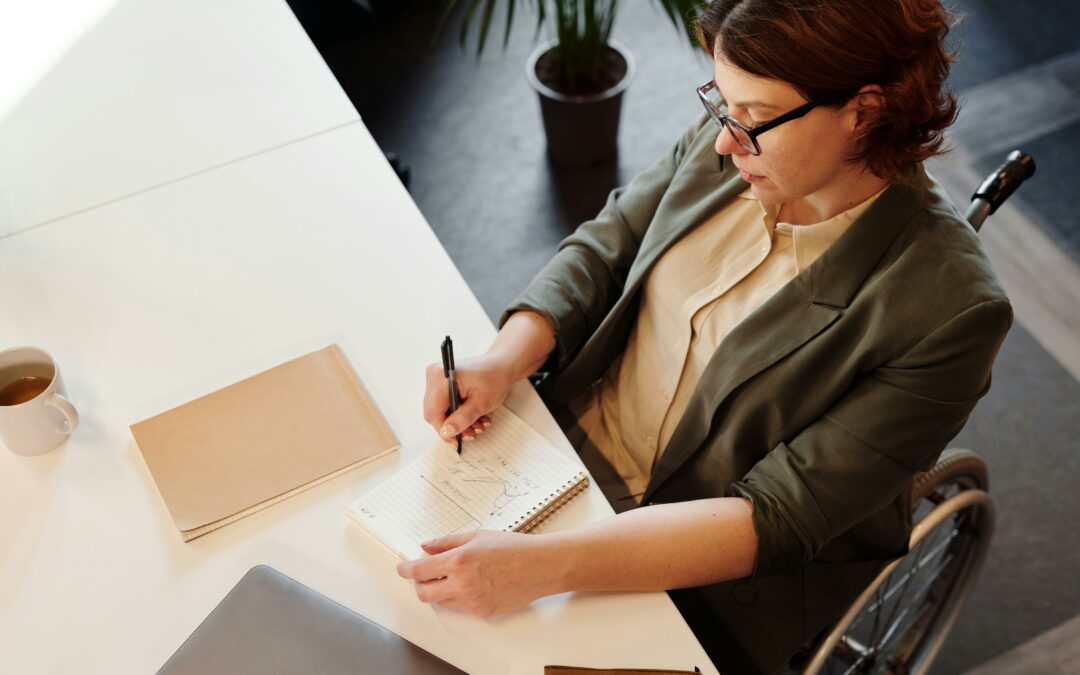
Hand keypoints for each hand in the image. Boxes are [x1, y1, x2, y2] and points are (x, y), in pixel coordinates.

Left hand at [396, 530, 556, 616]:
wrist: (540, 566)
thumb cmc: (513, 548)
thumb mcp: (477, 536)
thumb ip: (447, 542)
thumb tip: (426, 547)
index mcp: (458, 560)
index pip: (419, 570)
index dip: (406, 570)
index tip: (403, 568)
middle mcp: (463, 583)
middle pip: (424, 593)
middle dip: (418, 585)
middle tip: (423, 575)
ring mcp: (472, 601)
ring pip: (441, 602)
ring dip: (439, 591)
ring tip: (451, 578)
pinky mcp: (483, 612)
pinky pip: (462, 607)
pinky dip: (460, 597)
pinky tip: (472, 584)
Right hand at [423, 352, 513, 441]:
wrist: (501, 365)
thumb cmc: (494, 378)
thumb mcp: (481, 402)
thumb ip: (462, 418)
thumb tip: (446, 432)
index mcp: (442, 377)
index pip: (433, 412)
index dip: (444, 430)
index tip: (456, 440)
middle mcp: (435, 375)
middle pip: (435, 412)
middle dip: (454, 426)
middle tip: (472, 431)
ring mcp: (437, 379)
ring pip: (440, 411)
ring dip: (459, 421)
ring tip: (477, 422)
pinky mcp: (441, 383)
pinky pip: (444, 405)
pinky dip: (458, 413)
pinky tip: (473, 414)